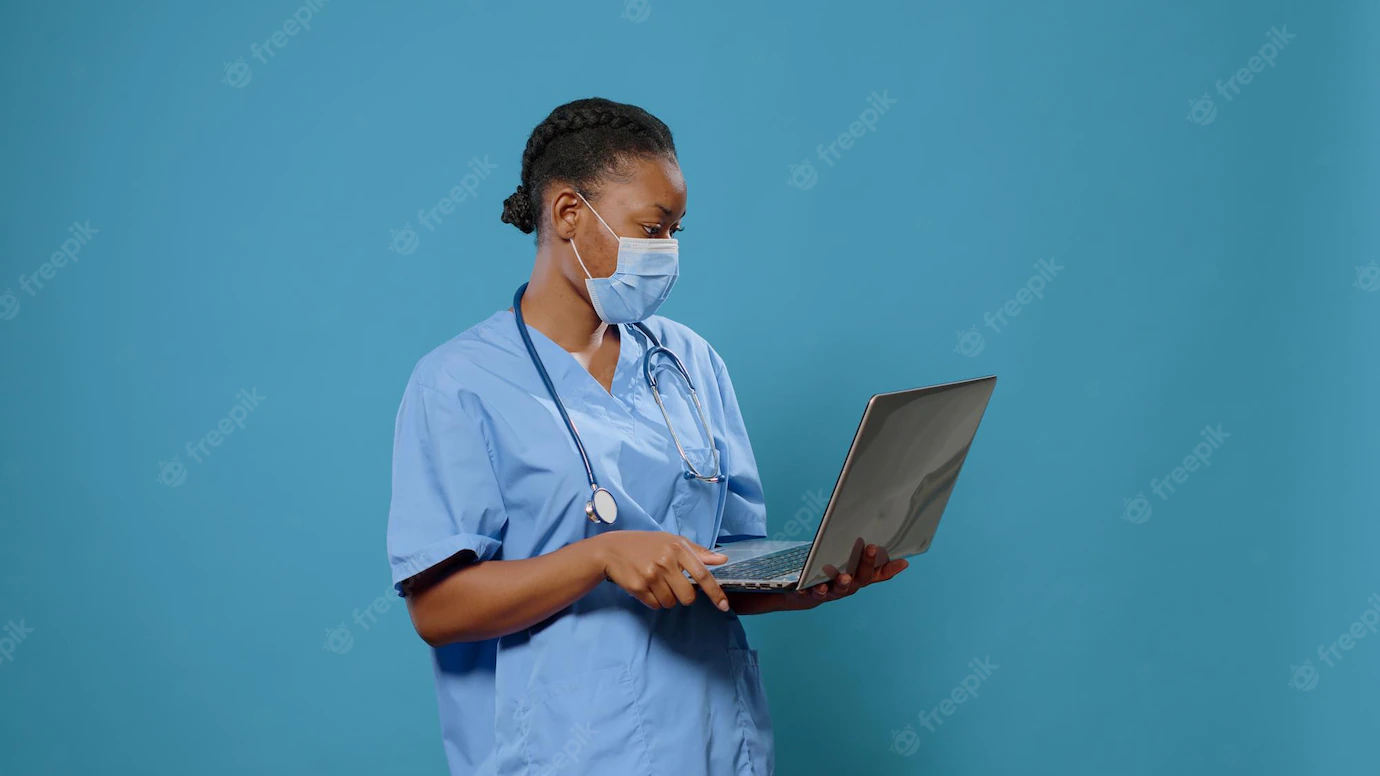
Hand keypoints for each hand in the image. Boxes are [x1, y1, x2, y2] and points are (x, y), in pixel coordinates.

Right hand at [592, 531, 730, 611]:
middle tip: (674, 585)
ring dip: (667, 598)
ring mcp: (651, 575)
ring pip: (671, 603)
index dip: (715, 592)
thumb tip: (723, 560)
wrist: (612, 549)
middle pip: (688, 596)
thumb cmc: (646, 544)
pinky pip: (656, 605)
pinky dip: (654, 601)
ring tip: (656, 583)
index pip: (702, 574)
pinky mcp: (638, 587)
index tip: (724, 606)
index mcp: (678, 548)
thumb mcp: (672, 541)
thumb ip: (698, 552)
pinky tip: (646, 587)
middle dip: (684, 596)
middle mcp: (666, 561)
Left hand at [787, 543, 907, 610]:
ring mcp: (830, 592)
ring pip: (838, 590)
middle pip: (860, 578)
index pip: (878, 575)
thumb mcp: (846, 563)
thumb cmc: (828, 573)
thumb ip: (861, 555)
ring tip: (843, 576)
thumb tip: (878, 537)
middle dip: (867, 563)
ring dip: (842, 583)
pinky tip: (805, 587)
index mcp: (857, 578)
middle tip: (871, 547)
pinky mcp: (810, 594)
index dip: (891, 569)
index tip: (904, 561)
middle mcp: (847, 587)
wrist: (802, 593)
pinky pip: (811, 594)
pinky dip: (809, 590)